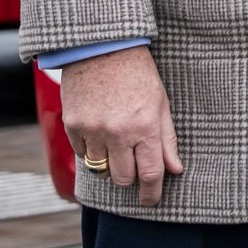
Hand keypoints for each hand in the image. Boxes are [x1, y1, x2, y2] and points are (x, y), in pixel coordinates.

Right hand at [61, 46, 183, 204]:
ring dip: (109, 164)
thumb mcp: (161, 103)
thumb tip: (175, 170)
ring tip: (116, 145)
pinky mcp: (73, 125)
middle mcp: (118, 132)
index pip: (150, 174)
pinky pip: (82, 154)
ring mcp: (93, 129)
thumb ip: (167, 139)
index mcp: (145, 126)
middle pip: (123, 178)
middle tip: (133, 165)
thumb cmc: (138, 73)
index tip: (151, 200)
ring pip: (100, 169)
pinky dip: (91, 150)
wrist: (102, 47)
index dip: (151, 193)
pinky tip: (99, 132)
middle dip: (130, 177)